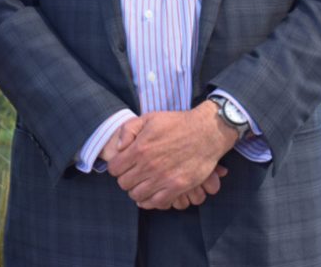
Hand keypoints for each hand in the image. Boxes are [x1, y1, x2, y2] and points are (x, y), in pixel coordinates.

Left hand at [107, 103, 237, 208]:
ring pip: (138, 196)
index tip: (122, 165)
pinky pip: (158, 202)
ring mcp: (164, 178)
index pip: (114, 168)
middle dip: (125, 179)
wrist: (206, 131)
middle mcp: (149, 165)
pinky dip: (152, 201)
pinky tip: (152, 194)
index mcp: (139, 149)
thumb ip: (127, 130)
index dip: (116, 167)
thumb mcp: (148, 118)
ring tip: (142, 184)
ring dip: (137, 191)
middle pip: (124, 184)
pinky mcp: (179, 186)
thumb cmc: (176, 123)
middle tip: (133, 175)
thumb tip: (118, 148)